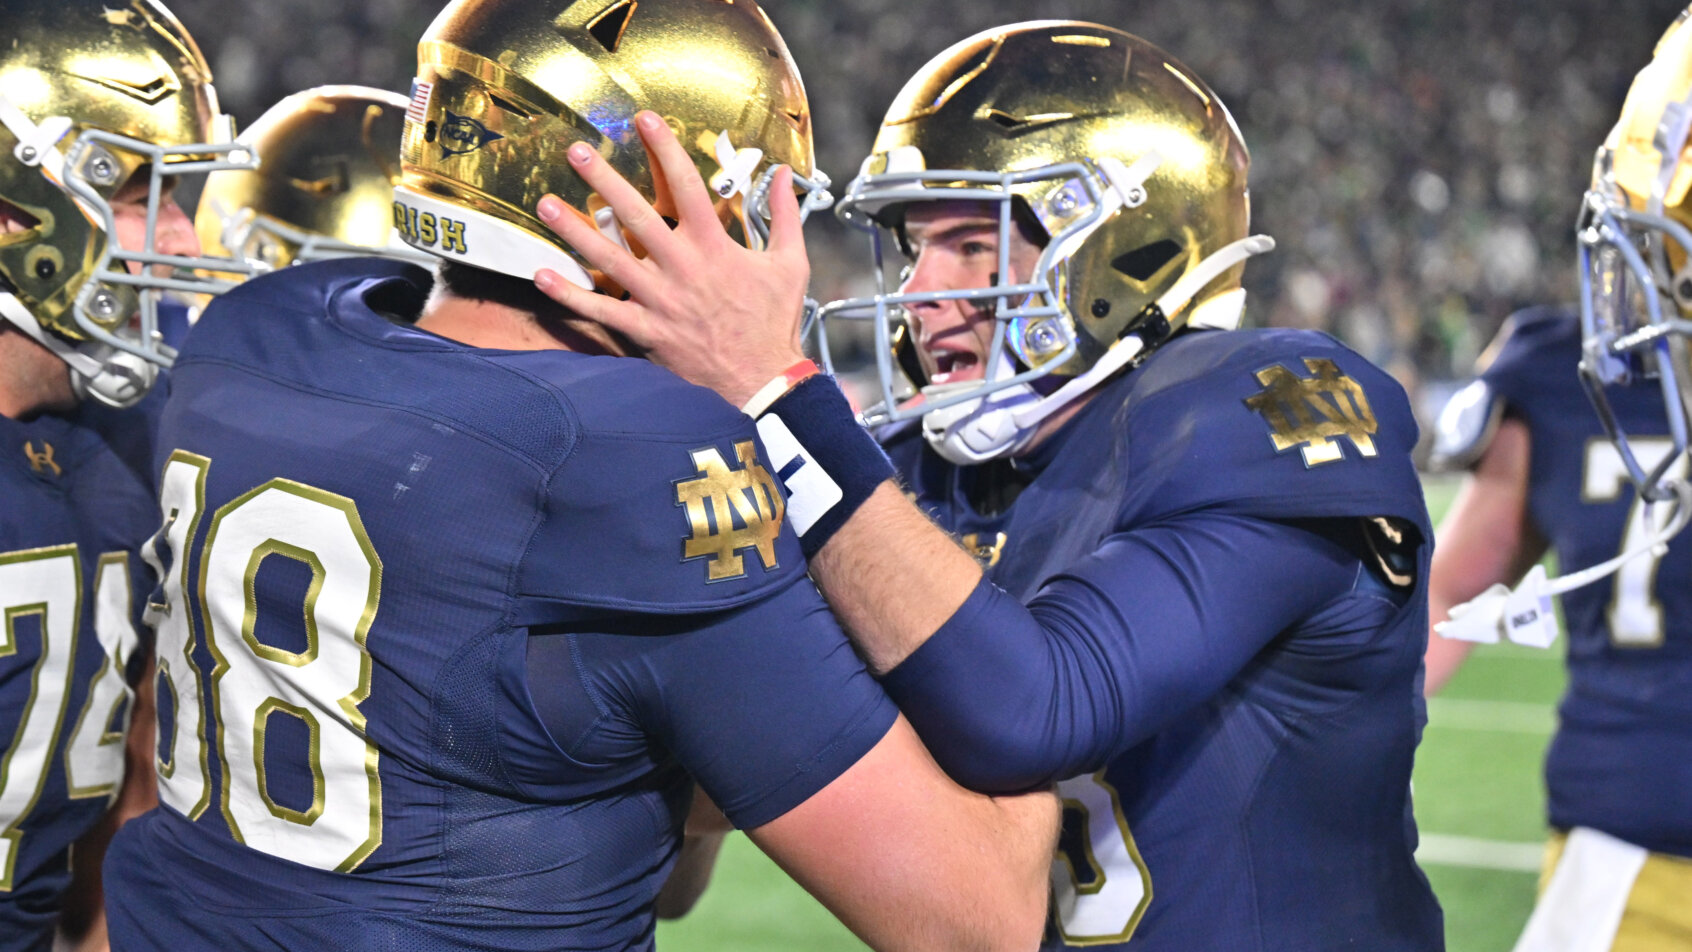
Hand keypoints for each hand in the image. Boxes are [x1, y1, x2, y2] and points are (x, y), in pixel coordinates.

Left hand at [532, 110, 810, 407]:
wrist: (764, 381)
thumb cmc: (775, 321)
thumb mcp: (790, 263)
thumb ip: (783, 216)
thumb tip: (782, 174)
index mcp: (716, 248)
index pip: (687, 187)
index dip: (665, 149)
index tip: (644, 119)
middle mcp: (683, 269)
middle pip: (637, 216)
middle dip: (605, 180)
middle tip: (576, 151)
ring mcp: (661, 301)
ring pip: (611, 259)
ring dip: (575, 230)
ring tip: (546, 203)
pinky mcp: (647, 332)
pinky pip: (603, 312)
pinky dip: (571, 296)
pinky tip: (542, 276)